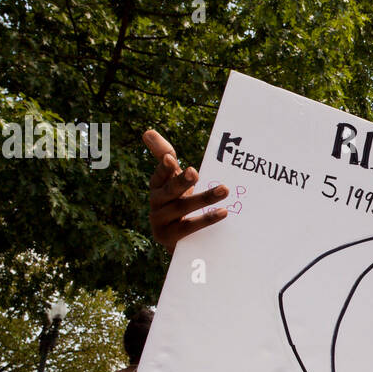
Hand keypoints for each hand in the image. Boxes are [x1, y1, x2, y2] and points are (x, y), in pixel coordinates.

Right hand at [144, 129, 228, 251]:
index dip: (164, 168)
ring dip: (205, 198)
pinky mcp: (170, 238)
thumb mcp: (172, 179)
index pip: (159, 175)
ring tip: (224, 189)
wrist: (176, 240)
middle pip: (170, 191)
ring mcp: (161, 222)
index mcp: (157, 187)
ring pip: (183, 208)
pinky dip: (206, 219)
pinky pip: (190, 227)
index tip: (172, 159)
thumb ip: (164, 155)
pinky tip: (224, 212)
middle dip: (181, 181)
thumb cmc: (176, 202)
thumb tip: (148, 131)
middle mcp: (157, 203)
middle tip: (195, 172)